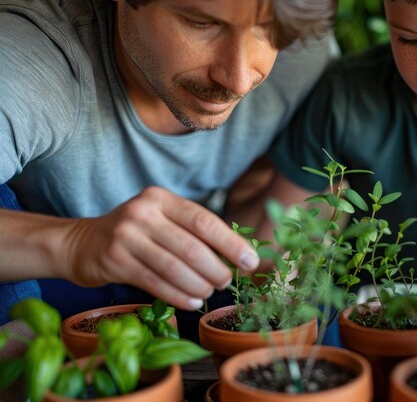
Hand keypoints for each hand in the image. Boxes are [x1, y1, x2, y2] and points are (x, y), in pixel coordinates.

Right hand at [60, 187, 258, 310]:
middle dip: (216, 269)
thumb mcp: (161, 221)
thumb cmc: (135, 234)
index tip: (250, 262)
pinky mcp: (114, 261)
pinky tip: (191, 302)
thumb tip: (237, 255)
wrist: (81, 243)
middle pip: (191, 247)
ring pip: (174, 267)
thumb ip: (192, 233)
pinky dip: (178, 296)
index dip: (231, 243)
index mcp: (161, 199)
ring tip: (209, 293)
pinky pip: (155, 283)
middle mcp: (143, 212)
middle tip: (226, 283)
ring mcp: (126, 236)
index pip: (204, 221)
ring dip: (198, 285)